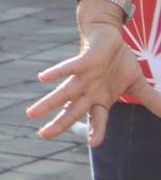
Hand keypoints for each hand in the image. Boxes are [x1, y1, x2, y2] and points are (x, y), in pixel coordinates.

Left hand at [29, 21, 160, 144]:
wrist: (109, 36)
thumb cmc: (118, 63)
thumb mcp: (138, 85)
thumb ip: (151, 101)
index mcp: (101, 99)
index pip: (97, 119)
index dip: (96, 131)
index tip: (93, 143)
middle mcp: (88, 91)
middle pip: (73, 111)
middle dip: (59, 124)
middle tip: (43, 135)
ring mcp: (83, 77)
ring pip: (64, 93)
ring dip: (49, 103)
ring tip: (32, 113)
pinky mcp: (83, 61)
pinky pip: (68, 68)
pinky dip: (57, 72)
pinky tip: (42, 77)